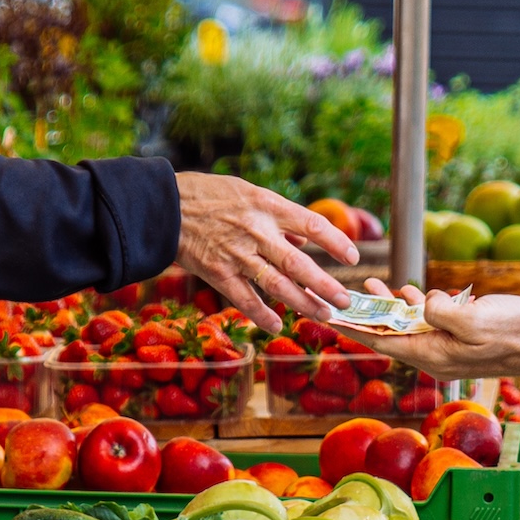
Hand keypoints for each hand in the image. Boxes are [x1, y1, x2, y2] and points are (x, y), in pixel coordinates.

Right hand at [175, 173, 357, 332]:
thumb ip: (280, 218)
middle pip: (299, 263)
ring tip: (324, 316)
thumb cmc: (211, 196)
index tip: (354, 258)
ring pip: (277, 285)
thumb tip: (307, 241)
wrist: (165, 207)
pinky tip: (277, 325)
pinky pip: (244, 299)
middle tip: (344, 301)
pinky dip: (261, 314)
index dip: (336, 242)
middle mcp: (256, 231)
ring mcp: (237, 255)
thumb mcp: (250, 194)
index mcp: (268, 206)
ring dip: (303, 303)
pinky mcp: (218, 273)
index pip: (312, 224)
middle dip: (325, 285)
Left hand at [340, 278, 519, 379]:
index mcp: (433, 355)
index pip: (382, 343)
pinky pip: (430, 323)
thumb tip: (421, 303)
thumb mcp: (474, 320)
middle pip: (390, 334)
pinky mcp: (460, 337)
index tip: (328, 317)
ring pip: (409, 326)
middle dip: (367, 315)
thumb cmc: (515, 332)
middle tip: (344, 295)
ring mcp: (448, 347)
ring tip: (371, 286)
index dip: (353, 328)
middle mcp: (436, 355)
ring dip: (390, 307)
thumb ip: (440, 312)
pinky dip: (417, 307)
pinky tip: (410, 292)